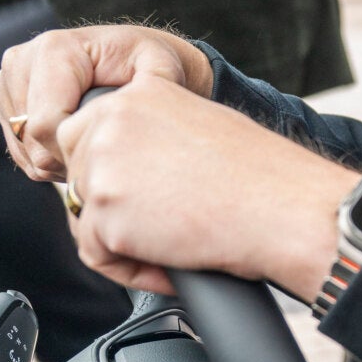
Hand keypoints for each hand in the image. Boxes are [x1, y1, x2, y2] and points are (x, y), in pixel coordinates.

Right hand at [0, 24, 213, 181]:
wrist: (130, 61)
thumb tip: (123, 111)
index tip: (110, 148)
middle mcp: (20, 61)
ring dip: (61, 161)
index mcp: (54, 49)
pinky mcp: (5, 104)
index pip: (46, 124)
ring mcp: (7, 83)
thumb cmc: (147, 65)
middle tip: (108, 149)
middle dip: (70, 156)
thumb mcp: (161, 67)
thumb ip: (153, 85)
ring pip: (25, 151)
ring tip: (95, 142)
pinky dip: (50, 161)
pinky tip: (77, 144)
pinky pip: (21, 154)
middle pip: (32, 140)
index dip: (78, 149)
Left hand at [52, 76, 360, 296]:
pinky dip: (130, 269)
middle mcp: (112, 119)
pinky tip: (170, 264)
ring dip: (120, 240)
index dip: (116, 173)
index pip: (88, 134)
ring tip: (172, 245)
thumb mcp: (199, 126)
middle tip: (157, 225)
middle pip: (76, 174)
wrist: (284, 208)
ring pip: (84, 216)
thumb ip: (151, 134)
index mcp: (139, 92)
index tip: (149, 195)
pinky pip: (97, 255)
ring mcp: (104, 163)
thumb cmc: (261, 176)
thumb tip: (125, 168)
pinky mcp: (106, 211)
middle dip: (107, 206)